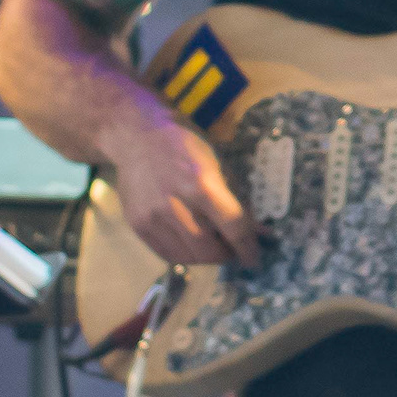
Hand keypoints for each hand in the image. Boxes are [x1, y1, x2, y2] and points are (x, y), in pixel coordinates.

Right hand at [104, 113, 256, 268]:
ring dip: (206, 259)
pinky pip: (165, 253)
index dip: (247, 248)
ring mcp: (152, 217)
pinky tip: (192, 246)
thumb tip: (259, 231)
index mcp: (202, 184)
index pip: (232, 226)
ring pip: (187, 256)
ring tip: (214, 248)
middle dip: (226, 255)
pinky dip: (184, 256)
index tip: (254, 260)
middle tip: (233, 250)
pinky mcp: (137, 224)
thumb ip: (236, 199)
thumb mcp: (219, 164)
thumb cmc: (185, 145)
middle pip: (208, 249)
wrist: (138, 137)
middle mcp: (175, 204)